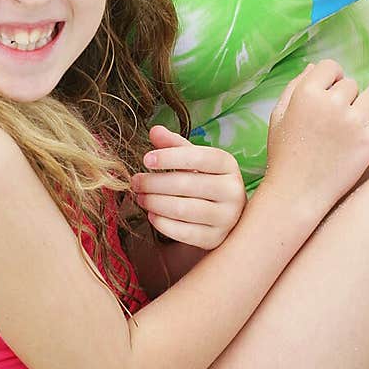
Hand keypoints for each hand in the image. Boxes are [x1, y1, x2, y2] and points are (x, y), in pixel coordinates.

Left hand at [129, 125, 246, 247]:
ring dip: (155, 202)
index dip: (170, 157)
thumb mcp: (194, 160)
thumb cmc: (205, 181)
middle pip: (186, 184)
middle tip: (136, 181)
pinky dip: (162, 223)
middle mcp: (233, 191)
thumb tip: (154, 130)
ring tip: (140, 197)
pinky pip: (183, 232)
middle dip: (154, 182)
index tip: (145, 159)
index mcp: (228, 165)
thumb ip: (174, 145)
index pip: (199, 157)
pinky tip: (152, 214)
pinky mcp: (216, 239)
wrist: (225, 216)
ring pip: (183, 209)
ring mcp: (227, 217)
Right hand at [266, 60, 368, 212]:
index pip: (329, 67)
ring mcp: (354, 122)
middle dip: (347, 92)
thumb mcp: (278, 116)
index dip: (331, 75)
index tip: (331, 86)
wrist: (296, 193)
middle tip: (341, 109)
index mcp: (306, 94)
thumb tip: (312, 67)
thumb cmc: (283, 156)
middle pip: (350, 83)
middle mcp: (332, 103)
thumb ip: (293, 87)